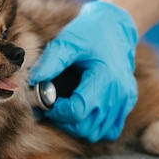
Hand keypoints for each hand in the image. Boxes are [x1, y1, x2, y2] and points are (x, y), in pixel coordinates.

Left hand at [29, 1, 137, 141]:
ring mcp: (125, 99)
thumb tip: (31, 82)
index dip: (57, 111)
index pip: (78, 111)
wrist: (115, 26)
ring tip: (65, 108)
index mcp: (105, 77)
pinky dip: (94, 126)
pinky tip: (82, 111)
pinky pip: (110, 129)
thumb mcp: (68, 41)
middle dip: (64, 121)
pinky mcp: (127, 102)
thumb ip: (50, 62)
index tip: (45, 101)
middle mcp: (118, 92)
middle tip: (52, 106)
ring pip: (98, 132)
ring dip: (78, 126)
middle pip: (86, 127)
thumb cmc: (89, 32)